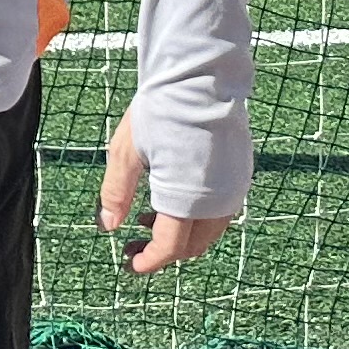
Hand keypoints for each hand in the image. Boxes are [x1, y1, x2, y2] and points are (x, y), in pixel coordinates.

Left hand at [98, 106, 236, 271]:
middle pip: (192, 246)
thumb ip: (116, 195)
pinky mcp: (240, 176)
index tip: (130, 266)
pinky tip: (169, 202)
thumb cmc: (158, 114)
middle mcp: (217, 201)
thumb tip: (108, 227)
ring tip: (143, 220)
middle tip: (132, 246)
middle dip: (162, 252)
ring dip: (179, 235)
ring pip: (208, 231)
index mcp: (188, 201)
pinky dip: (195, 218)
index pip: (170, 248)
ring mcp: (233, 189)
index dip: (149, 261)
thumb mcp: (125, 154)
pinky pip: (219, 212)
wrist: (199, 83)